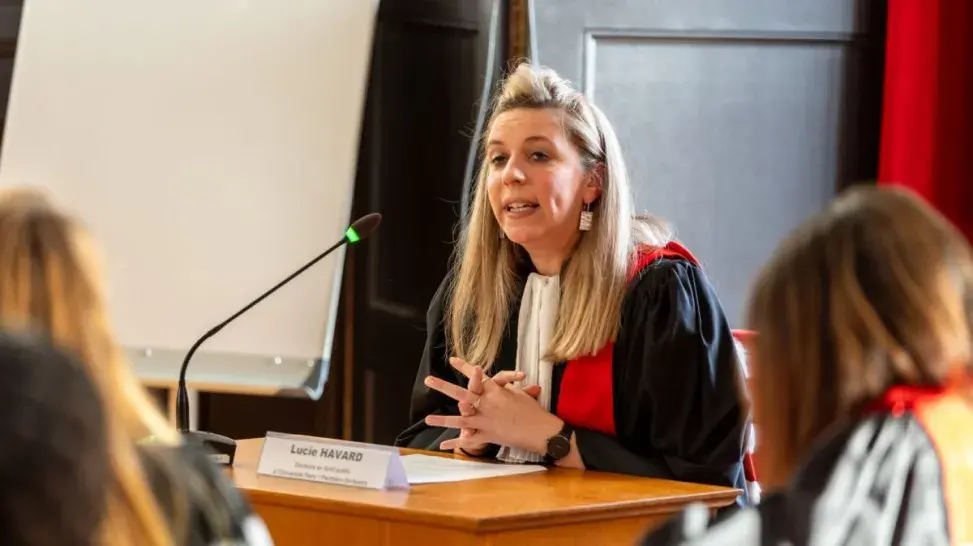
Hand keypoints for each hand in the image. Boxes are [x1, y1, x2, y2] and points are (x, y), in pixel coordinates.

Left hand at [427, 357, 560, 454]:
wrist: (540, 430)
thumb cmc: (533, 410)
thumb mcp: (518, 395)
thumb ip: (505, 390)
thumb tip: (498, 385)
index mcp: (495, 390)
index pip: (477, 376)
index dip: (465, 367)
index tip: (452, 360)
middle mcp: (487, 404)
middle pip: (461, 394)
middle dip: (444, 387)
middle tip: (429, 380)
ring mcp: (486, 421)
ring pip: (460, 419)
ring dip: (443, 420)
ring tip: (427, 419)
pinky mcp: (488, 435)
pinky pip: (470, 440)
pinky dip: (457, 443)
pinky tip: (444, 445)